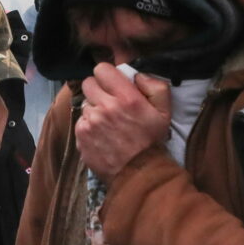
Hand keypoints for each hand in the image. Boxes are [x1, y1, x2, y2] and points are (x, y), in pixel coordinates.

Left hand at [75, 64, 171, 181]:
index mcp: (126, 98)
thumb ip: (155, 86)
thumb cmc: (152, 141)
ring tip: (106, 123)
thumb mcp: (164, 112)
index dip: (107, 75)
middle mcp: (105, 107)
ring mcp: (91, 122)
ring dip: (93, 110)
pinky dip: (88, 127)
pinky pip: (80, 122)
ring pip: (84, 104)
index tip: (112, 84)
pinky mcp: (81, 137)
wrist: (139, 175)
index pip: (102, 69)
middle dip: (97, 90)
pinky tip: (100, 136)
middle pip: (88, 83)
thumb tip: (137, 75)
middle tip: (108, 102)